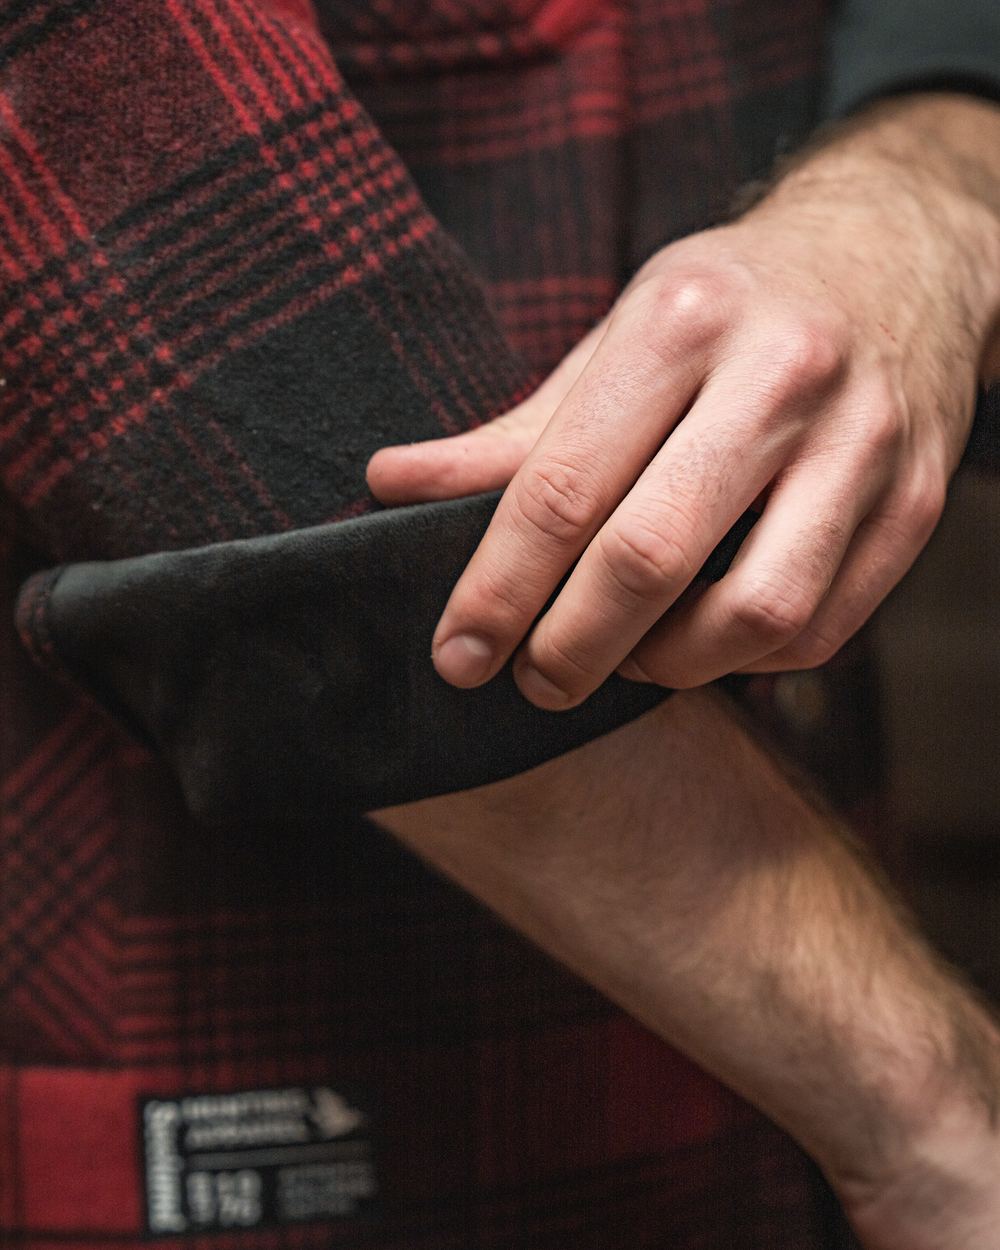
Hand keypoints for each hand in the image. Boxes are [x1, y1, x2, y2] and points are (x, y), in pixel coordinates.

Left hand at [369, 94, 999, 708]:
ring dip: (668, 667)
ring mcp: (864, 441)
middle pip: (651, 558)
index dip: (496, 590)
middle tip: (534, 679)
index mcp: (682, 321)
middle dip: (570, 648)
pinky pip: (821, 629)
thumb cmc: (731, 305)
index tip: (458, 655)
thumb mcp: (616, 339)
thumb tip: (390, 487)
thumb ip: (513, 431)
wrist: (897, 255)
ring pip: (754, 613)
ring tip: (627, 657)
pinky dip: (746, 661)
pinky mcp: (915, 500)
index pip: (563, 488)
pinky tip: (705, 638)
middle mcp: (781, 374)